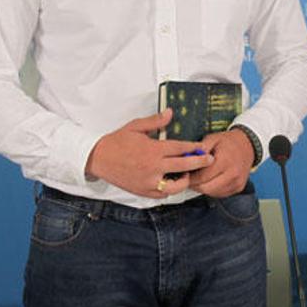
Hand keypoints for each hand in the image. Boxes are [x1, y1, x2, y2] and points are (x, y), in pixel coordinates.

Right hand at [86, 108, 213, 198]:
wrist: (97, 158)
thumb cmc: (117, 141)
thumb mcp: (136, 126)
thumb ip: (156, 121)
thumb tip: (171, 112)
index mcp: (153, 150)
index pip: (181, 149)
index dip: (195, 148)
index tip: (203, 147)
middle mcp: (153, 167)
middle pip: (184, 167)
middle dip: (200, 163)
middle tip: (209, 160)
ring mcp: (148, 182)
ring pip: (176, 186)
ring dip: (185, 180)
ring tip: (189, 173)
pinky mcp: (143, 191)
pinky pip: (163, 194)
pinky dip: (170, 189)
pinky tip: (173, 181)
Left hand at [188, 129, 254, 197]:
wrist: (248, 145)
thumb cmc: (229, 142)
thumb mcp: (212, 139)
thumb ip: (200, 149)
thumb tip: (187, 158)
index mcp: (225, 161)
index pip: (202, 177)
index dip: (190, 177)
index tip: (185, 174)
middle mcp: (232, 174)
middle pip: (206, 188)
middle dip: (195, 184)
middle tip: (190, 178)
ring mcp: (236, 182)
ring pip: (212, 193)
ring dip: (203, 187)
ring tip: (201, 178)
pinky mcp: (238, 188)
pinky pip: (220, 194)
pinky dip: (212, 189)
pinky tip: (211, 180)